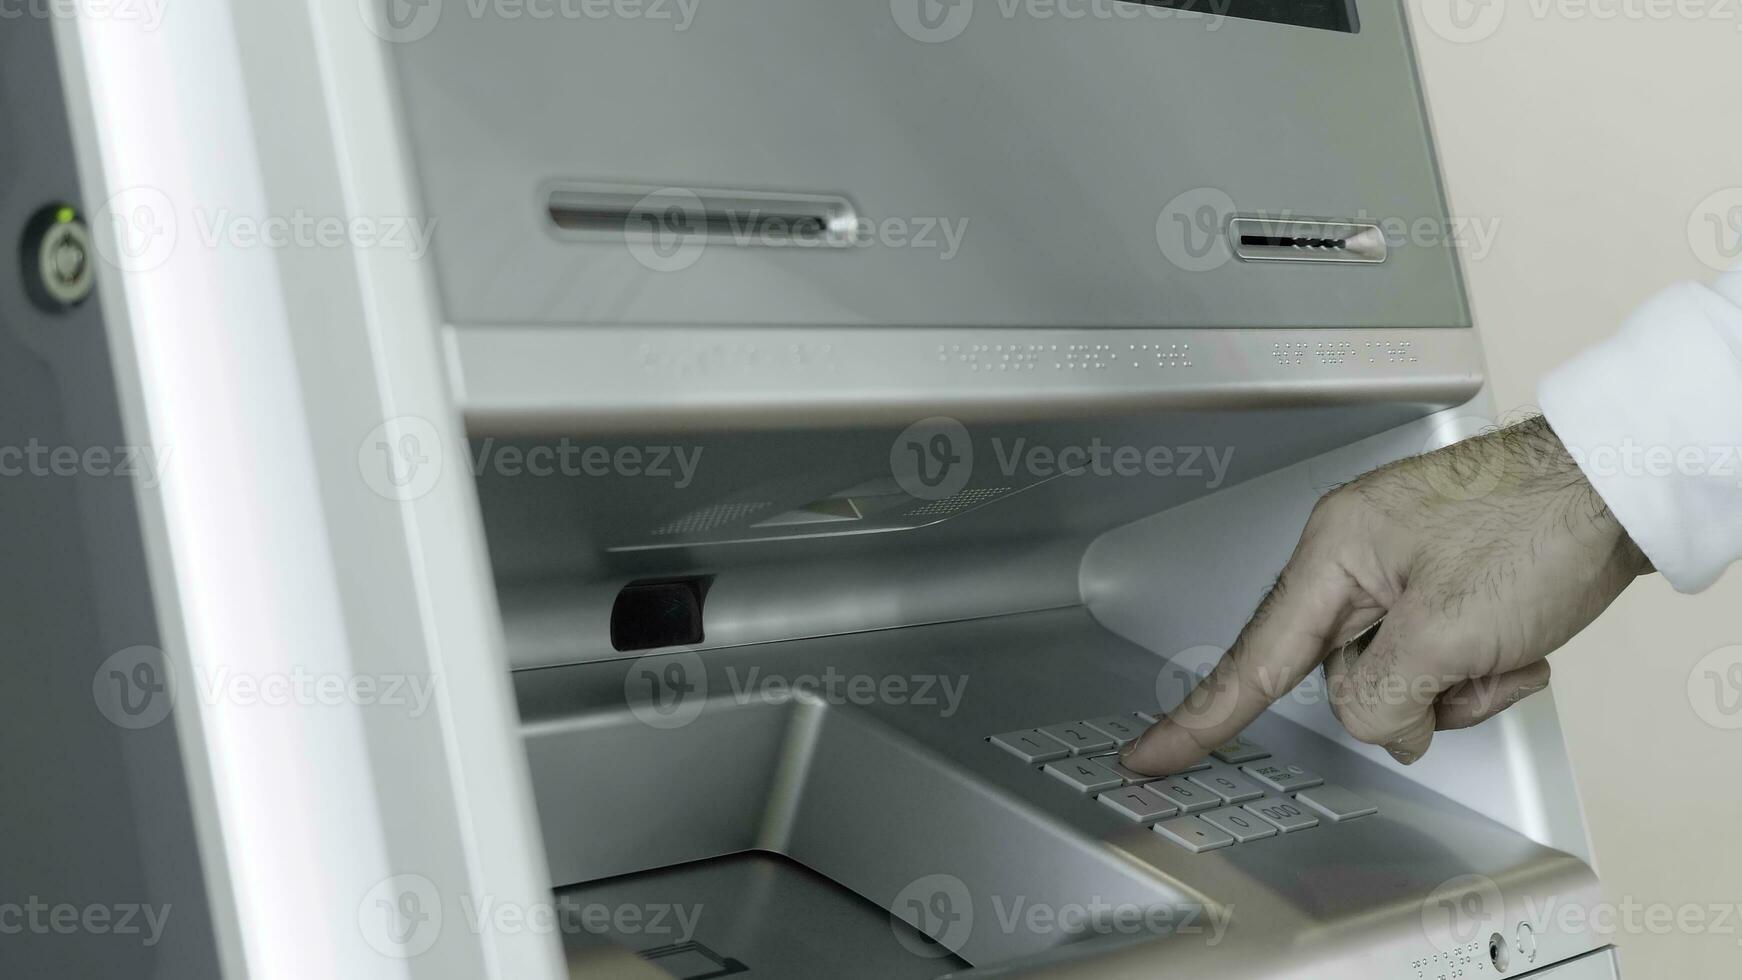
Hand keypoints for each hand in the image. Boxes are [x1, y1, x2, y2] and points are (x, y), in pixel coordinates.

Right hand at [1122, 416, 1651, 773]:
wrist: (1625, 486)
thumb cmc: (1541, 525)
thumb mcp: (1449, 632)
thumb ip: (1382, 695)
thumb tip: (1375, 724)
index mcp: (1335, 550)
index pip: (1254, 658)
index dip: (1199, 718)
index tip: (1150, 755)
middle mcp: (1355, 554)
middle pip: (1340, 675)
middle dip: (1407, 697)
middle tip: (1468, 675)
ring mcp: (1399, 567)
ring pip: (1392, 675)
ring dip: (1454, 686)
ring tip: (1507, 650)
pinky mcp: (1440, 580)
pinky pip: (1430, 657)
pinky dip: (1476, 669)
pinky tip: (1517, 645)